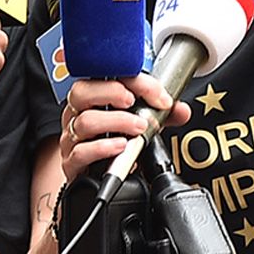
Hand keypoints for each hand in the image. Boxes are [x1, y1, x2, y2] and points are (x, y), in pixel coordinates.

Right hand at [57, 74, 190, 185]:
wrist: (98, 176)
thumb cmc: (115, 144)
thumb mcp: (140, 124)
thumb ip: (161, 115)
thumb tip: (180, 110)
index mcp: (92, 98)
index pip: (105, 76)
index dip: (134, 80)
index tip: (158, 95)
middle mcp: (77, 114)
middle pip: (81, 92)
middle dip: (111, 92)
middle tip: (134, 102)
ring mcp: (73, 138)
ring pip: (84, 121)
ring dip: (116, 122)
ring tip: (138, 129)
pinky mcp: (72, 163)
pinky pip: (81, 152)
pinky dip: (103, 148)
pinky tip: (120, 147)